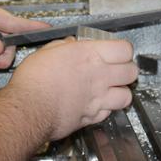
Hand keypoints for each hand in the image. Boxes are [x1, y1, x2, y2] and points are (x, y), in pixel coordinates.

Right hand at [8, 39, 138, 140]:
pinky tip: (96, 104)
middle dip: (127, 70)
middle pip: (132, 72)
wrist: (28, 110)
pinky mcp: (92, 117)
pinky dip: (106, 109)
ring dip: (121, 92)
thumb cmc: (34, 80)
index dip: (123, 50)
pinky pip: (109, 112)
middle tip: (118, 70)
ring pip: (127, 96)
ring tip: (112, 89)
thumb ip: (63, 46)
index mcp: (90, 55)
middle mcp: (99, 76)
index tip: (117, 52)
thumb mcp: (46, 52)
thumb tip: (70, 43)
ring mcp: (98, 98)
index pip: (124, 49)